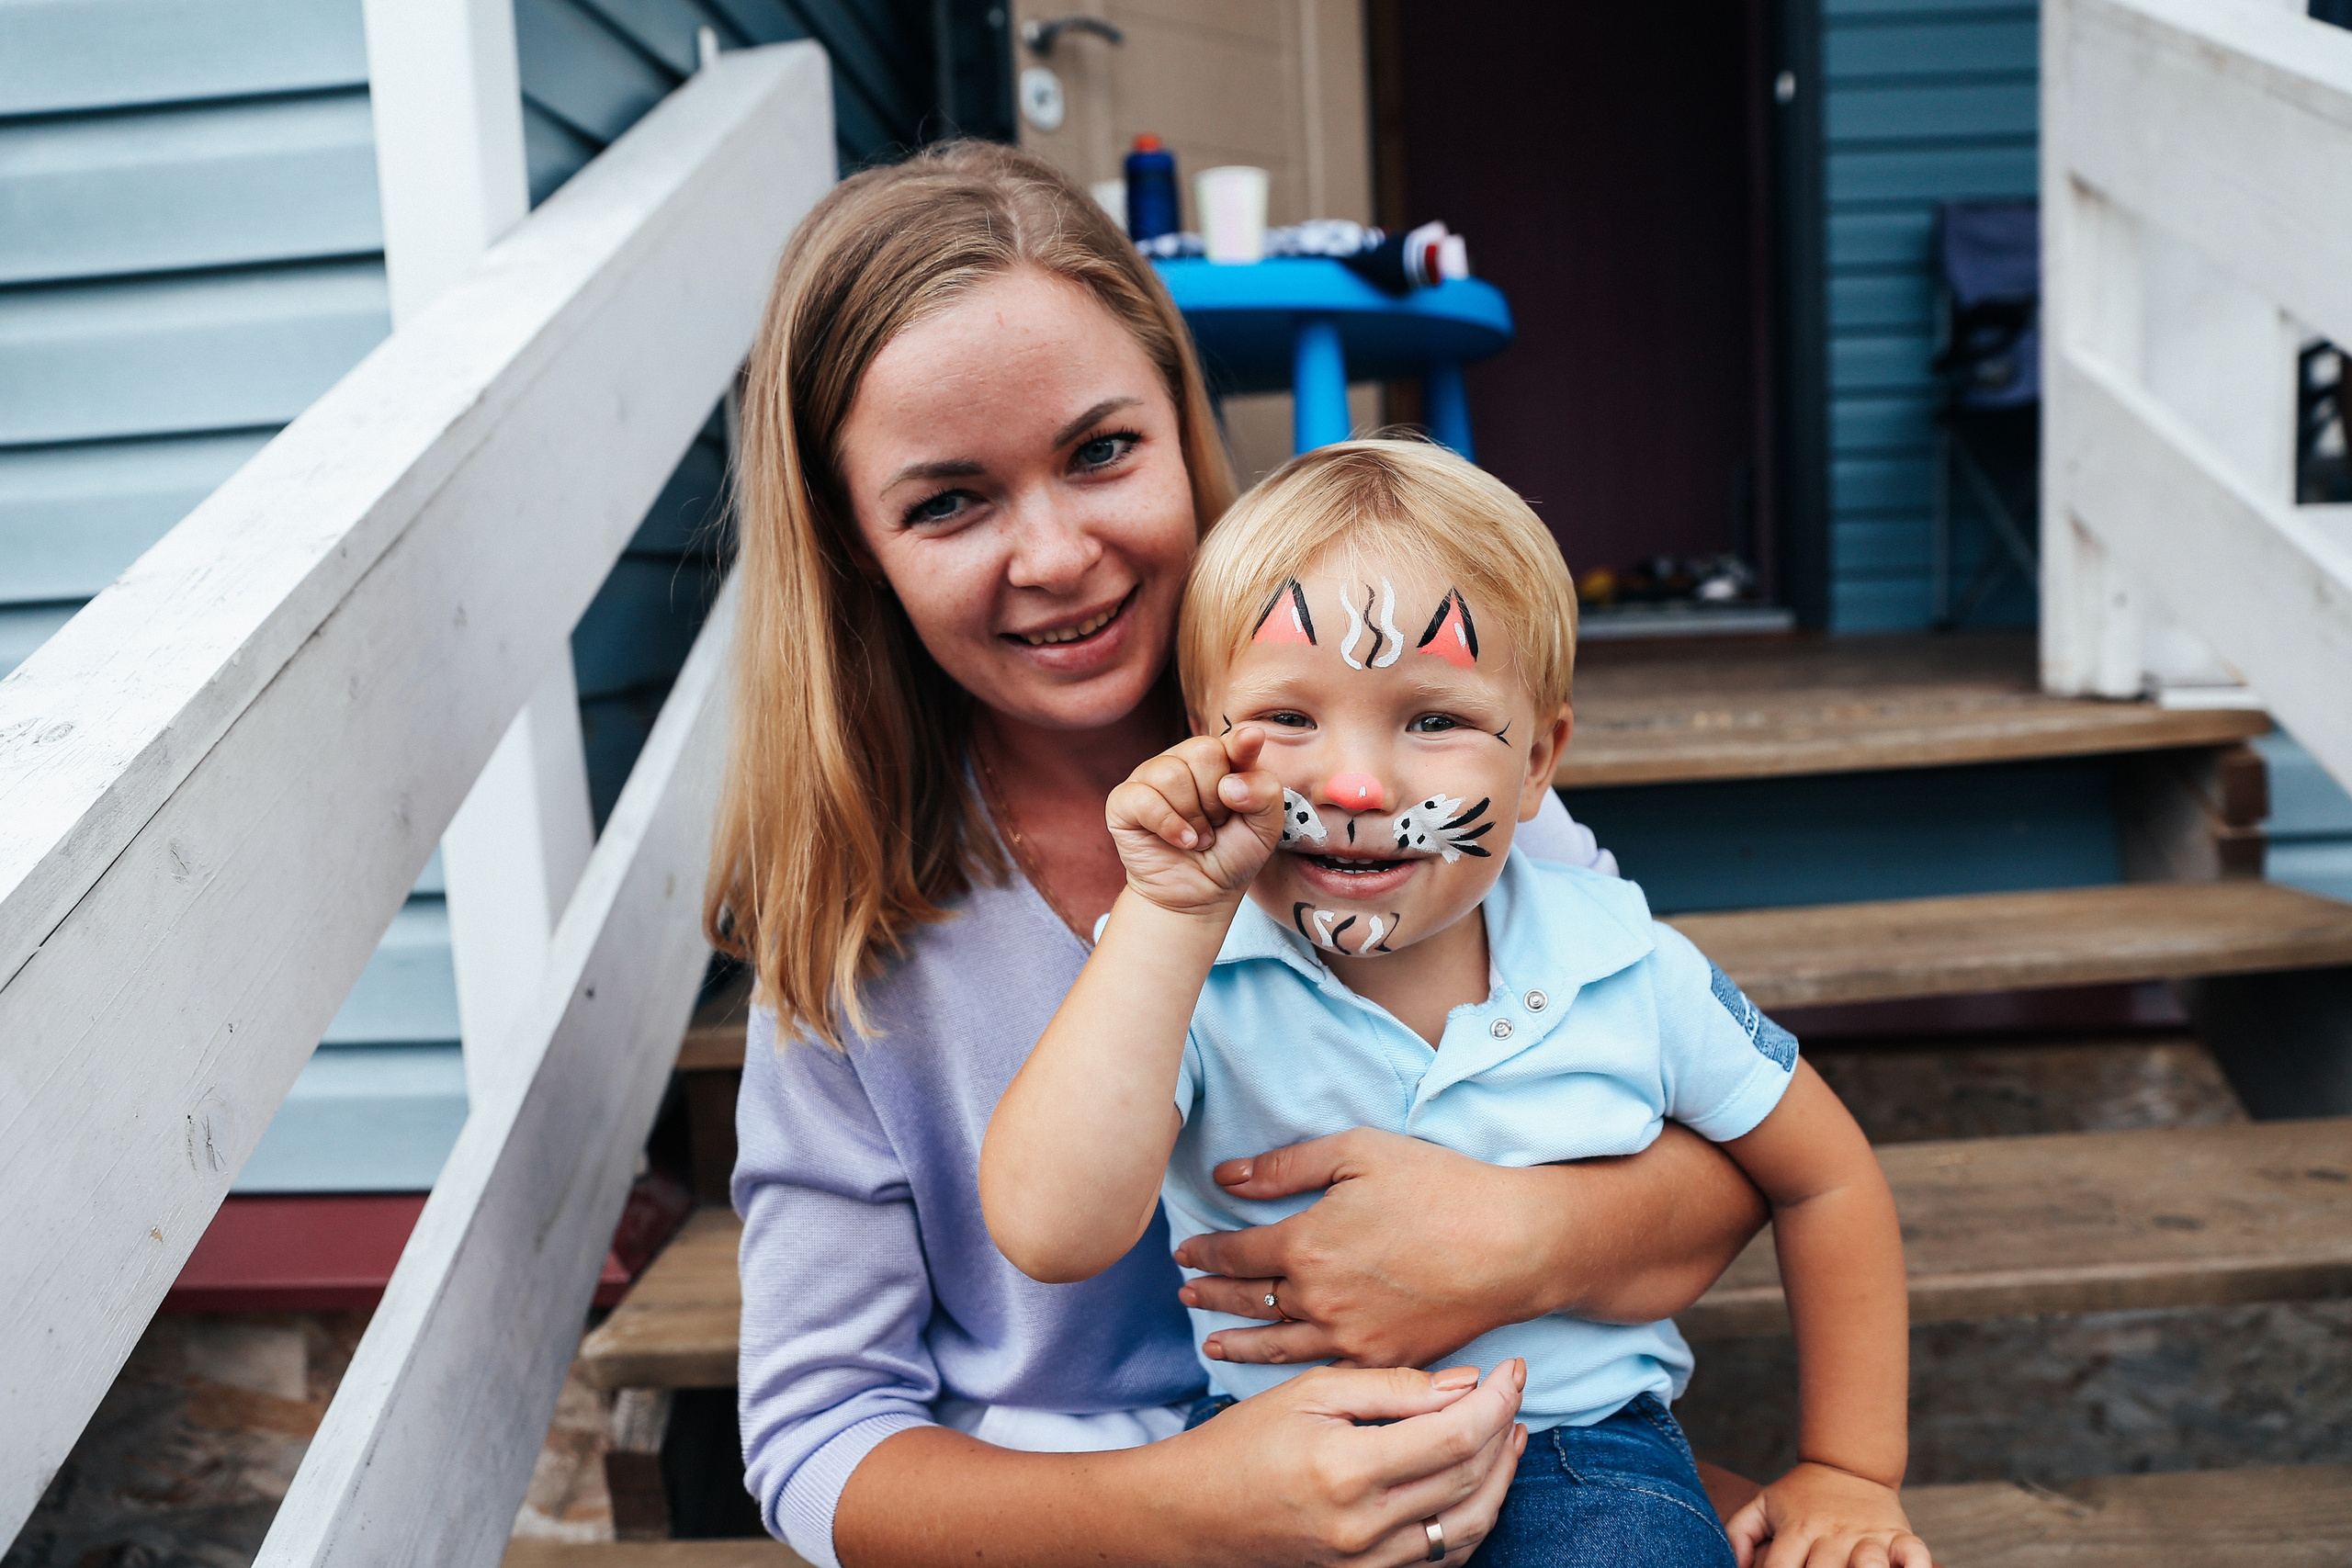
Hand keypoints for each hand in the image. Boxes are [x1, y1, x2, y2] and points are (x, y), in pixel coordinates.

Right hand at [1106, 728, 1284, 917]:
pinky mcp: (1124, 801)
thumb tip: (1230, 783)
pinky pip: (1146, 799)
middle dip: (1217, 798)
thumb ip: (1264, 794)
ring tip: (1199, 837)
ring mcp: (1150, 778)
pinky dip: (1170, 825)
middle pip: (1204, 752)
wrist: (1200, 895)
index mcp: (1219, 760)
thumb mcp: (1264, 828)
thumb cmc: (1230, 855)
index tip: (1252, 740)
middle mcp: (1183, 761)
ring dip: (1194, 817)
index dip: (1241, 742)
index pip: (1231, 740)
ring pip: (1172, 774)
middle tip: (1217, 823)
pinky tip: (1181, 841)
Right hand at [1161, 1361, 1529, 1565]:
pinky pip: (1441, 1558)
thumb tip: (1463, 1383)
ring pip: (1467, 1526)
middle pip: (1469, 1480)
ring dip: (1500, 1478)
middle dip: (1503, 1430)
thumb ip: (1390, 1386)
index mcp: (1347, 1469)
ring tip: (1507, 1434)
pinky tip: (1476, 1483)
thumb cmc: (1243, 1441)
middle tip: (1512, 1392)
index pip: (1454, 1436)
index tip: (1511, 1369)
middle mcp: (1363, 1527)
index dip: (1494, 1400)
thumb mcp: (1309, 1393)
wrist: (1192, 1512)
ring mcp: (1367, 1563)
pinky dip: (1471, 1519)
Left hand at [1173, 1129, 1558, 1368]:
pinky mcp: (1385, 1361)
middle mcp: (1318, 1298)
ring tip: (1213, 1346)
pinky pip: (1324, 1372)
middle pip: (1249, 1301)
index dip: (1204, 1251)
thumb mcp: (1358, 1152)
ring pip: (1277, 1344)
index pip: (1235, 1253)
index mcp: (1306, 1243)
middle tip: (1187, 1297)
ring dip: (1239, 1343)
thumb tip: (1226, 1177)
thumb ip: (1286, 1167)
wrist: (1512, 1245)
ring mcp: (1351, 1337)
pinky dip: (1291, 1373)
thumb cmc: (1440, 1188)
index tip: (1184, 1252)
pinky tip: (1279, 1372)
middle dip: (1212, 1297)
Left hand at [1724, 1462, 1930, 1567]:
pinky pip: (1913, 1553)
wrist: (1848, 1464)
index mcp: (1798, 1528)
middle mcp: (1832, 1534)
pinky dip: (1914, 1566)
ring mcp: (1867, 1535)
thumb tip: (1734, 1565)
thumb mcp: (1764, 1505)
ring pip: (1868, 1565)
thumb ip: (1740, 1532)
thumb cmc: (1802, 1496)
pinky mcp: (1899, 1535)